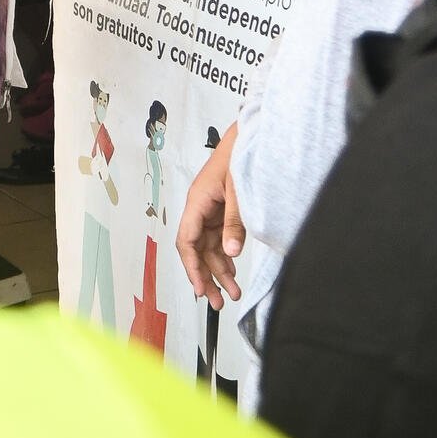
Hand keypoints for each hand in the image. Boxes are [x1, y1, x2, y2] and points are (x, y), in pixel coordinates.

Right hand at [176, 123, 245, 310]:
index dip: (192, 267)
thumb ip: (235, 223)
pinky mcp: (222, 209)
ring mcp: (211, 209)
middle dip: (206, 276)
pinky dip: (226, 255)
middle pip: (197, 249)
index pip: (187, 241)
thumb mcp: (238, 191)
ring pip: (210, 247)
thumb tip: (231, 252)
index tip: (201, 289)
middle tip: (218, 302)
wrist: (249, 134)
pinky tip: (234, 270)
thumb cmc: (239, 155)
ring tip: (233, 293)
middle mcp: (200, 208)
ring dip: (220, 270)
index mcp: (197, 201)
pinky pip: (219, 238)